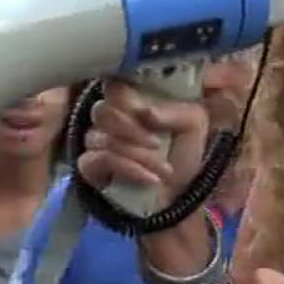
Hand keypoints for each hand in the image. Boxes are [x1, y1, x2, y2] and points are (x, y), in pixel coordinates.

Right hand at [78, 78, 210, 206]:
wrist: (178, 197)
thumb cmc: (184, 154)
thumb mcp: (194, 123)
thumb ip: (175, 109)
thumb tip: (144, 111)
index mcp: (135, 101)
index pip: (114, 86)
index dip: (126, 98)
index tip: (145, 112)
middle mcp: (111, 117)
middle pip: (103, 110)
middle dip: (133, 131)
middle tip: (157, 145)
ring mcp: (97, 141)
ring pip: (104, 138)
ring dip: (139, 157)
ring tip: (164, 171)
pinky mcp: (89, 166)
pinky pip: (99, 159)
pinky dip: (129, 169)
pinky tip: (150, 179)